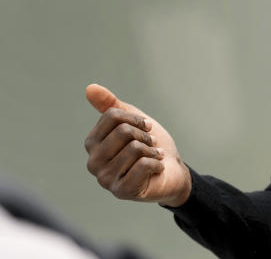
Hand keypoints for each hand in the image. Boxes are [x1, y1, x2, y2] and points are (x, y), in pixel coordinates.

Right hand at [84, 84, 191, 206]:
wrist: (172, 172)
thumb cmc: (150, 146)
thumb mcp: (133, 121)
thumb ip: (111, 106)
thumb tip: (89, 88)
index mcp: (92, 143)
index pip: (112, 116)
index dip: (136, 119)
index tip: (146, 127)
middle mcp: (93, 162)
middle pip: (123, 131)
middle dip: (145, 135)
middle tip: (151, 145)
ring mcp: (105, 179)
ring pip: (135, 148)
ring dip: (153, 151)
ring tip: (154, 157)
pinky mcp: (121, 191)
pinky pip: (143, 165)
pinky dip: (157, 163)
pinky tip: (156, 169)